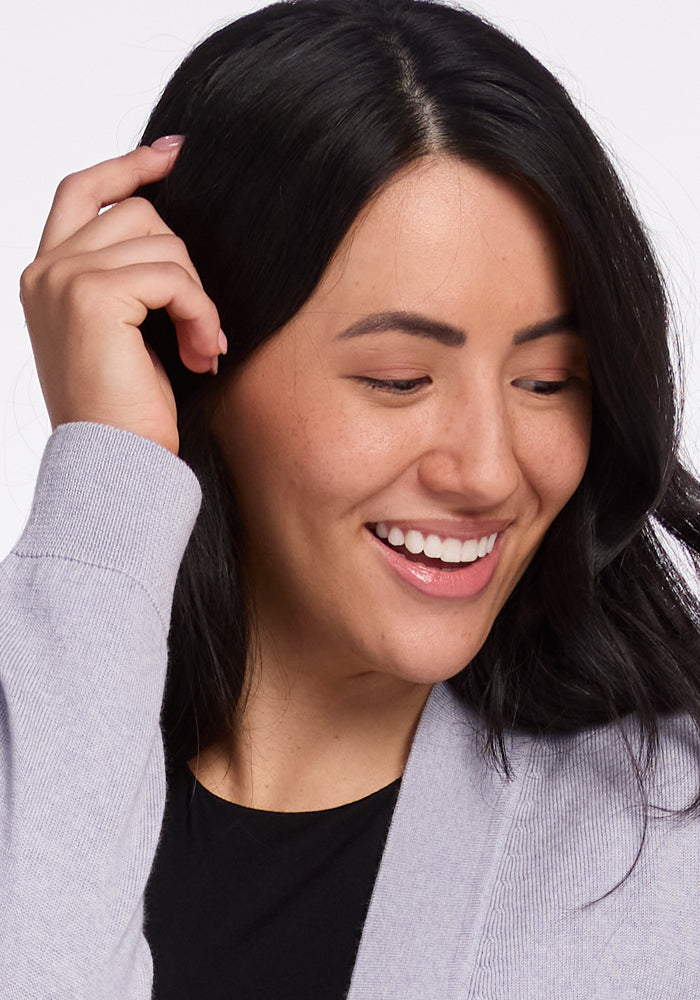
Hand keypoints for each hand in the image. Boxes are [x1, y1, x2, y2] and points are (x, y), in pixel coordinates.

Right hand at [19, 138, 223, 454]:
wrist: (116, 464)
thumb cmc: (126, 410)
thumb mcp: (126, 332)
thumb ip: (130, 278)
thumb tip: (170, 232)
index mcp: (47, 276)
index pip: (83, 191)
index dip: (128, 167)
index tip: (173, 155)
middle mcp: (46, 271)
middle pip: (139, 214)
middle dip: (185, 267)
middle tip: (200, 325)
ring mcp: (64, 279)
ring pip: (164, 243)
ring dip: (199, 298)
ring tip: (202, 349)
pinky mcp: (93, 296)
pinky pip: (174, 277)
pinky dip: (202, 314)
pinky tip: (203, 353)